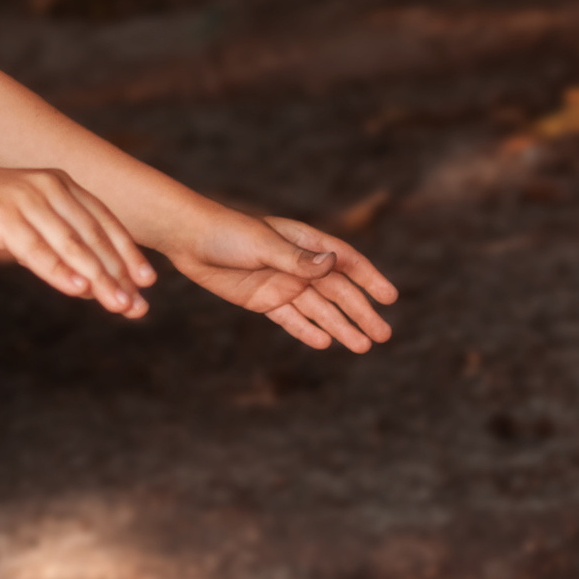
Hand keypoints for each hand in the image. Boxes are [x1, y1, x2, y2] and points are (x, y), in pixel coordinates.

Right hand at [0, 163, 154, 317]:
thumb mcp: (17, 220)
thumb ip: (50, 241)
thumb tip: (85, 280)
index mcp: (55, 183)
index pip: (102, 220)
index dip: (127, 252)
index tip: (148, 282)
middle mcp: (46, 186)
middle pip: (93, 236)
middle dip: (118, 274)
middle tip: (137, 307)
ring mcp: (24, 198)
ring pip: (71, 245)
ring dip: (98, 278)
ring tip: (118, 305)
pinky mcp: (0, 215)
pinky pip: (36, 248)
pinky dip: (59, 271)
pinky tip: (78, 290)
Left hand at [165, 209, 397, 351]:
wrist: (188, 239)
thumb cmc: (227, 232)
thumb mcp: (263, 245)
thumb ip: (296, 259)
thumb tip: (332, 264)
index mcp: (304, 242)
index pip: (345, 261)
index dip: (368, 278)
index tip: (389, 297)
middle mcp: (297, 265)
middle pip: (337, 291)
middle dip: (360, 312)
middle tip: (383, 336)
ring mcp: (282, 283)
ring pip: (318, 309)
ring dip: (340, 327)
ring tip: (362, 347)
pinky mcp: (263, 300)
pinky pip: (291, 319)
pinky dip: (307, 330)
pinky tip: (325, 343)